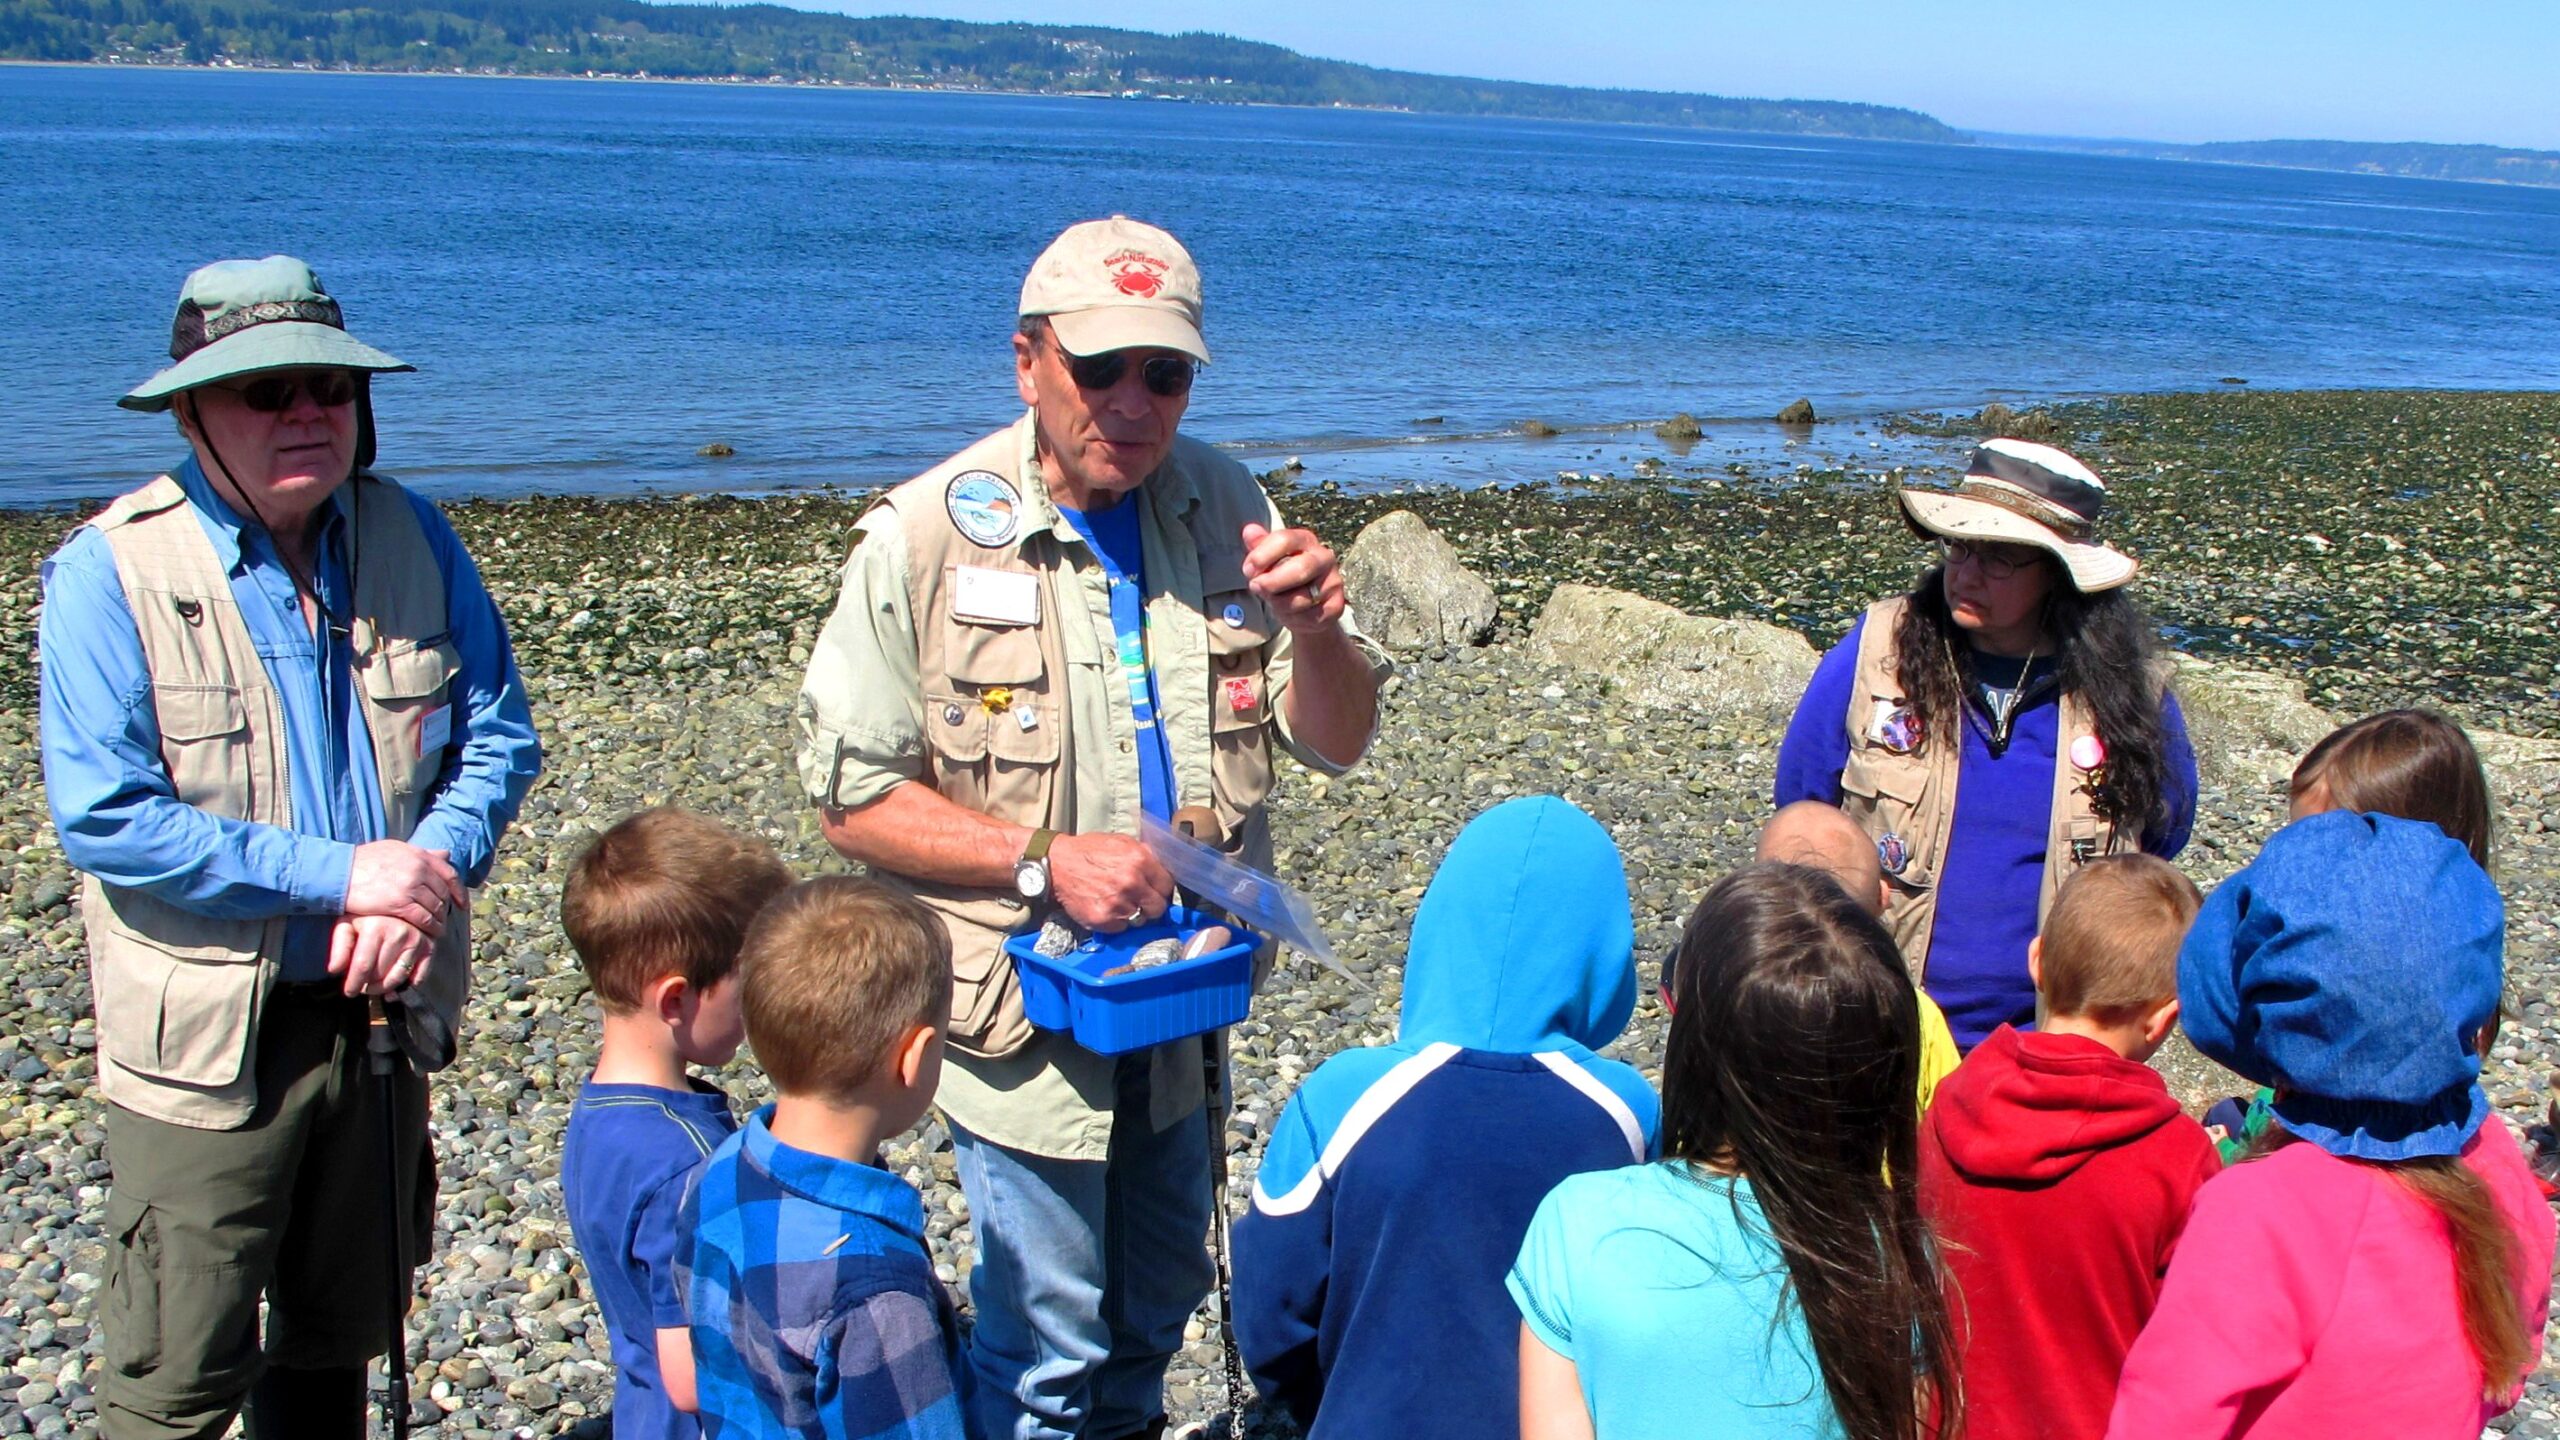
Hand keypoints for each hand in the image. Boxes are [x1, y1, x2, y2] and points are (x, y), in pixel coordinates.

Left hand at [329, 913, 435, 997]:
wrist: (398, 898)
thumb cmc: (368, 913)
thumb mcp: (347, 923)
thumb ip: (340, 946)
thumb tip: (334, 971)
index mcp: (376, 928)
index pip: (363, 967)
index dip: (354, 983)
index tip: (349, 992)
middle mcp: (399, 934)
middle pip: (380, 975)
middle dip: (368, 985)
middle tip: (362, 985)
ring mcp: (417, 941)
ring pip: (398, 977)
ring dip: (385, 987)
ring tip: (376, 985)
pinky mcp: (429, 946)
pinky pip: (420, 975)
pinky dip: (408, 983)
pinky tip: (396, 980)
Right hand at [343, 841, 462, 934]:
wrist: (340, 872)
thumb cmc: (364, 861)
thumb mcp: (395, 848)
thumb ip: (421, 853)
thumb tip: (445, 854)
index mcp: (419, 855)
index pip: (449, 874)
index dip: (458, 891)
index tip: (461, 903)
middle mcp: (419, 869)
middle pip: (443, 893)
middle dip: (446, 907)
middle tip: (444, 918)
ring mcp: (410, 887)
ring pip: (436, 907)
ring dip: (440, 920)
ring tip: (438, 929)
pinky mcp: (400, 904)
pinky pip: (424, 919)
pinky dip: (431, 928)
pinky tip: (431, 935)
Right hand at [1048, 831, 1174, 932]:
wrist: (1057, 864)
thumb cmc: (1089, 852)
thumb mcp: (1121, 842)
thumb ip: (1144, 855)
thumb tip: (1163, 868)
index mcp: (1139, 860)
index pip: (1167, 885)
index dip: (1161, 889)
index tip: (1155, 890)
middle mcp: (1131, 883)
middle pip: (1158, 907)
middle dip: (1151, 905)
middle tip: (1140, 901)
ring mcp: (1117, 903)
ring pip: (1140, 920)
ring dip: (1132, 914)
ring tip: (1119, 902)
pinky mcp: (1102, 919)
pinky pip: (1121, 928)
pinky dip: (1116, 921)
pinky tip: (1106, 908)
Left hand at [1240, 522, 1346, 635]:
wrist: (1307, 605)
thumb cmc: (1284, 576)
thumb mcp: (1269, 559)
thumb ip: (1259, 546)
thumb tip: (1249, 531)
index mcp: (1305, 540)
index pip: (1285, 540)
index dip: (1262, 555)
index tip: (1248, 569)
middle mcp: (1324, 558)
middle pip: (1300, 568)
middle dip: (1272, 582)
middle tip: (1255, 587)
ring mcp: (1333, 582)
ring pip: (1301, 598)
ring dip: (1279, 603)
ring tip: (1274, 600)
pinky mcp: (1336, 605)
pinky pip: (1309, 616)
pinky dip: (1292, 618)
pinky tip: (1290, 613)